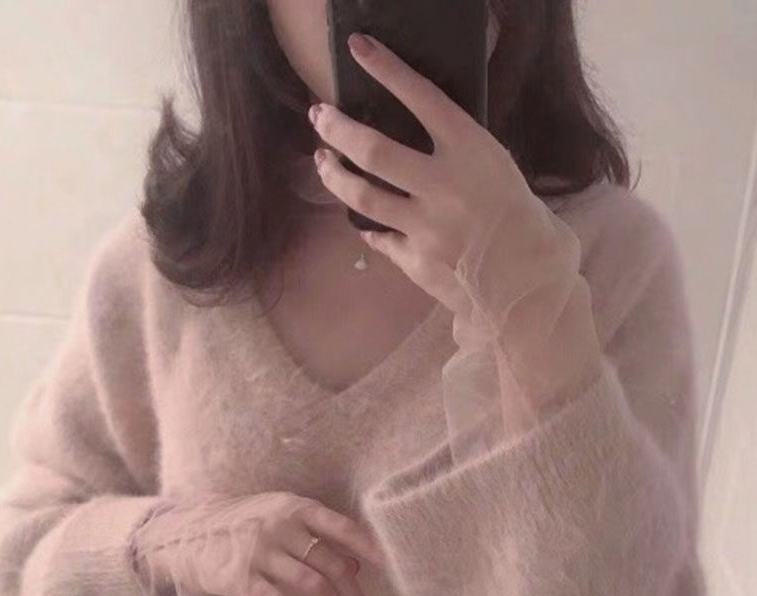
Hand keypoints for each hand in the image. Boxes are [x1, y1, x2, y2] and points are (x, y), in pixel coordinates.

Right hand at [128, 491, 385, 595]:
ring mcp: (261, 551)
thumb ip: (317, 536)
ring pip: (312, 587)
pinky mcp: (240, 578)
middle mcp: (282, 527)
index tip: (390, 570)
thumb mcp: (281, 517)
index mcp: (296, 507)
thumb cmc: (246, 524)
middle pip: (333, 566)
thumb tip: (359, 564)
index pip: (342, 527)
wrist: (187, 532)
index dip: (369, 547)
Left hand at [309, 32, 577, 336]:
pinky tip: (361, 223)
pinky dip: (370, 229)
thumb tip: (438, 157)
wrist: (530, 291)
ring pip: (363, 194)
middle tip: (318, 116)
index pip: (423, 100)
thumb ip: (468, 163)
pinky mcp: (414, 259)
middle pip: (373, 150)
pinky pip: (380, 238)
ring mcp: (424, 225)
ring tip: (322, 162)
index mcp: (474, 154)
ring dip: (335, 175)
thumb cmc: (532, 231)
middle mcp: (443, 185)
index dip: (388, 70)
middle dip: (338, 129)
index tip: (359, 48)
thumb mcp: (508, 179)